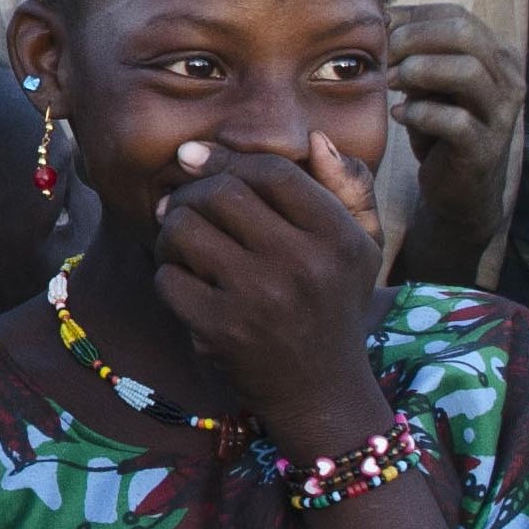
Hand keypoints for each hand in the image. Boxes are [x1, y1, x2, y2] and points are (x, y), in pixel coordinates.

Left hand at [148, 136, 385, 452]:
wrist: (321, 390)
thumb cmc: (335, 304)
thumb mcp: (362, 246)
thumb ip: (348, 186)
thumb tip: (314, 138)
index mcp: (337, 236)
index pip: (270, 170)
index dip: (227, 158)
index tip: (196, 160)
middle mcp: (302, 264)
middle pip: (220, 193)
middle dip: (190, 194)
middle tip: (181, 206)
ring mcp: (259, 298)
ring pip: (185, 229)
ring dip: (171, 230)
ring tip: (180, 242)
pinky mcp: (222, 330)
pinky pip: (168, 277)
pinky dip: (167, 274)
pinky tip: (184, 281)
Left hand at [385, 4, 519, 232]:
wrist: (458, 190)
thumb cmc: (437, 127)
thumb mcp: (426, 83)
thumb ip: (414, 52)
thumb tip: (382, 17)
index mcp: (497, 55)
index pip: (456, 15)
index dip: (412, 18)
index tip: (378, 33)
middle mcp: (509, 79)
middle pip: (464, 33)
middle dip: (413, 38)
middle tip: (383, 56)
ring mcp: (502, 114)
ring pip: (466, 71)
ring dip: (417, 71)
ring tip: (390, 83)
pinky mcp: (486, 148)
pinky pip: (456, 120)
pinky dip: (420, 113)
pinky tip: (400, 115)